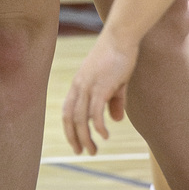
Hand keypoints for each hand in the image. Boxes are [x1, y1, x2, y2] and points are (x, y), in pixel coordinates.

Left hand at [62, 30, 139, 156]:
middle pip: (70, 118)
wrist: (121, 36)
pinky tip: (104, 136)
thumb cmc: (118, 56)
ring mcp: (88, 86)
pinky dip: (98, 126)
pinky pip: (95, 111)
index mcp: (78, 84)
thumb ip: (114, 101)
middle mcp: (79, 86)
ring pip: (81, 118)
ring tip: (93, 150)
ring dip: (85, 137)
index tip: (76, 144)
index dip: (69, 130)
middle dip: (74, 138)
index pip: (67, 111)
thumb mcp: (114, 82)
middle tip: (82, 153)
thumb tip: (116, 120)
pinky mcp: (101, 86)